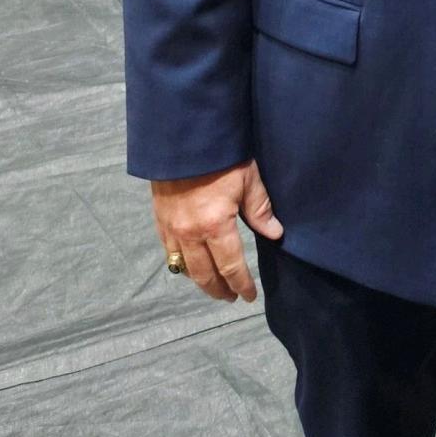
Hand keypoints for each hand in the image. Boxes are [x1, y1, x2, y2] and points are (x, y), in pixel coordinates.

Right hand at [150, 160, 283, 302]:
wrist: (182, 139)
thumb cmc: (220, 157)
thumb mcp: (248, 179)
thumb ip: (260, 210)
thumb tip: (275, 234)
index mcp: (215, 226)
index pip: (231, 267)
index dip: (242, 285)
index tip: (250, 296)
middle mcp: (190, 234)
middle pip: (205, 274)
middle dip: (219, 289)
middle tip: (231, 297)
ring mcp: (171, 229)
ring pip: (184, 267)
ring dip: (200, 281)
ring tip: (213, 286)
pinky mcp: (160, 221)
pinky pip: (169, 252)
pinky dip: (181, 263)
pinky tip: (190, 265)